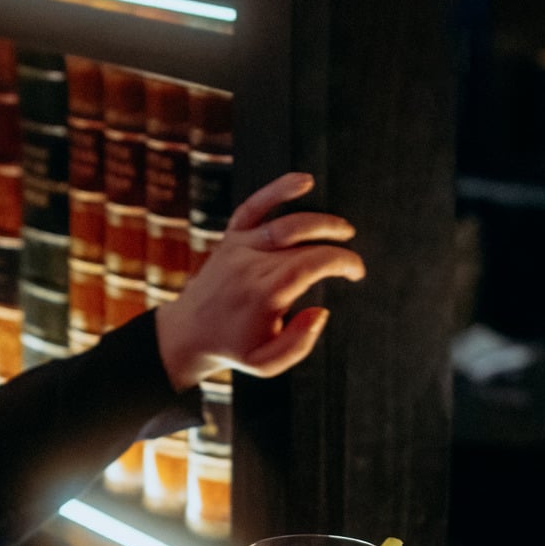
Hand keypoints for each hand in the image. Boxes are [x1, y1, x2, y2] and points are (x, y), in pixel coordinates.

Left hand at [152, 173, 366, 392]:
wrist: (187, 332)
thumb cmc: (234, 348)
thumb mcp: (266, 364)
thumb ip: (298, 344)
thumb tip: (321, 312)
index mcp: (263, 293)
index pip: (312, 265)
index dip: (342, 262)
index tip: (357, 272)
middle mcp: (251, 264)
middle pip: (304, 243)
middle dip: (337, 245)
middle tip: (353, 261)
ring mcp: (239, 247)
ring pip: (286, 223)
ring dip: (320, 221)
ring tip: (344, 229)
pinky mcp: (230, 237)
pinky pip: (254, 207)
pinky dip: (278, 191)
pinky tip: (305, 182)